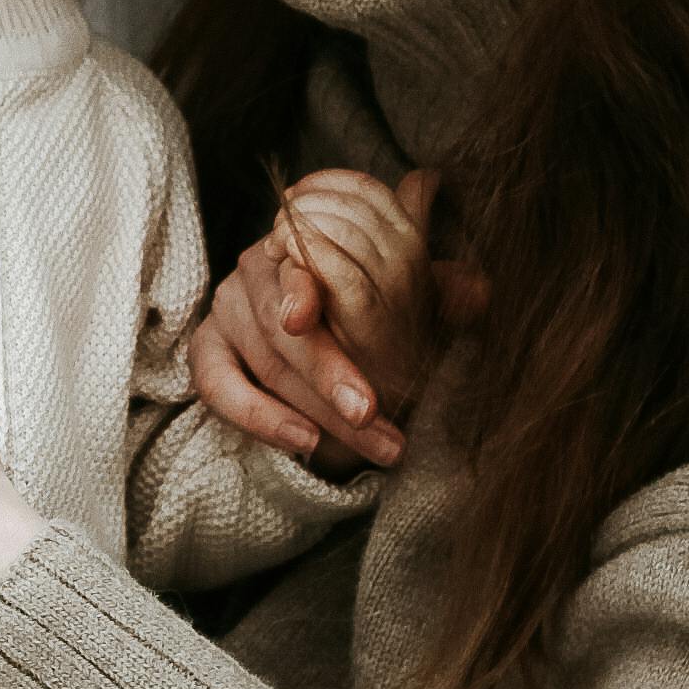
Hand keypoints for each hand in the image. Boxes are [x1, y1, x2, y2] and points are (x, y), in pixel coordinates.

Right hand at [189, 168, 483, 466]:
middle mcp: (258, 270)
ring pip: (266, 364)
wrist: (316, 345)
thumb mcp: (406, 299)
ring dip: (318, 410)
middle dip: (330, 375)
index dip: (302, 289)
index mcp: (303, 244)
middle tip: (372, 414)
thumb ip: (434, 293)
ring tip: (374, 444)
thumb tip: (480, 290)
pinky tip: (303, 442)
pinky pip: (219, 387)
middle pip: (285, 328)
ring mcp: (228, 311)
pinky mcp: (208, 353)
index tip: (307, 318)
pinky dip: (260, 416)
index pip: (298, 263)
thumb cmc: (366, 313)